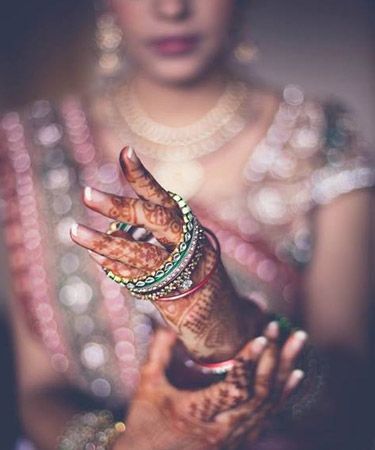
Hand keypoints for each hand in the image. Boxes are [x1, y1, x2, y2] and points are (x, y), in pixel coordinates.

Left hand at [70, 146, 261, 360]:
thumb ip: (158, 234)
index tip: (125, 152)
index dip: (144, 176)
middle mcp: (190, 245)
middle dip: (120, 206)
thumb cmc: (196, 276)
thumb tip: (114, 223)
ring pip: (141, 253)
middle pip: (155, 220)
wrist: (223, 320)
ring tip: (74, 231)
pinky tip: (97, 258)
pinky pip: (139, 281)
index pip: (164, 197)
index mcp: (190, 228)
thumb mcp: (184, 248)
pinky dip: (115, 268)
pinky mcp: (175, 297)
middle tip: (88, 194)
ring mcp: (184, 272)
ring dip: (104, 242)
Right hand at [113, 323, 306, 449]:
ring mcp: (234, 438)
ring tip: (298, 342)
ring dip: (285, 371)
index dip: (248, 363)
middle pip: (259, 394)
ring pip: (269, 404)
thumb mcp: (148, 386)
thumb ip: (159, 353)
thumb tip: (170, 324)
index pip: (232, 389)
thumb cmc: (145, 424)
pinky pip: (268, 417)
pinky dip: (284, 394)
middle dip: (276, 359)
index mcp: (197, 415)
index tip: (261, 337)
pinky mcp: (239, 440)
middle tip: (284, 329)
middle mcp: (221, 430)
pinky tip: (295, 374)